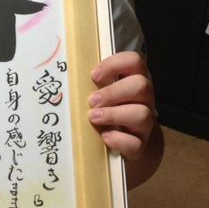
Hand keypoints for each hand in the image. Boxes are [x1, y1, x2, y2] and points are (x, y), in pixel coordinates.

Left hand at [88, 50, 162, 187]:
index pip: (134, 61)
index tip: (94, 75)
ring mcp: (144, 124)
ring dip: (114, 114)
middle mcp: (144, 100)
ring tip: (93, 118)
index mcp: (133, 81)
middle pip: (141, 86)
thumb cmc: (108, 110)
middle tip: (91, 101)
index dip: (115, 64)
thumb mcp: (102, 94)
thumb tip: (63, 76)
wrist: (125, 143)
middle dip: (113, 92)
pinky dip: (118, 140)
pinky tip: (104, 137)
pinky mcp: (140, 146)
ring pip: (142, 114)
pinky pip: (136, 143)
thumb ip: (93, 84)